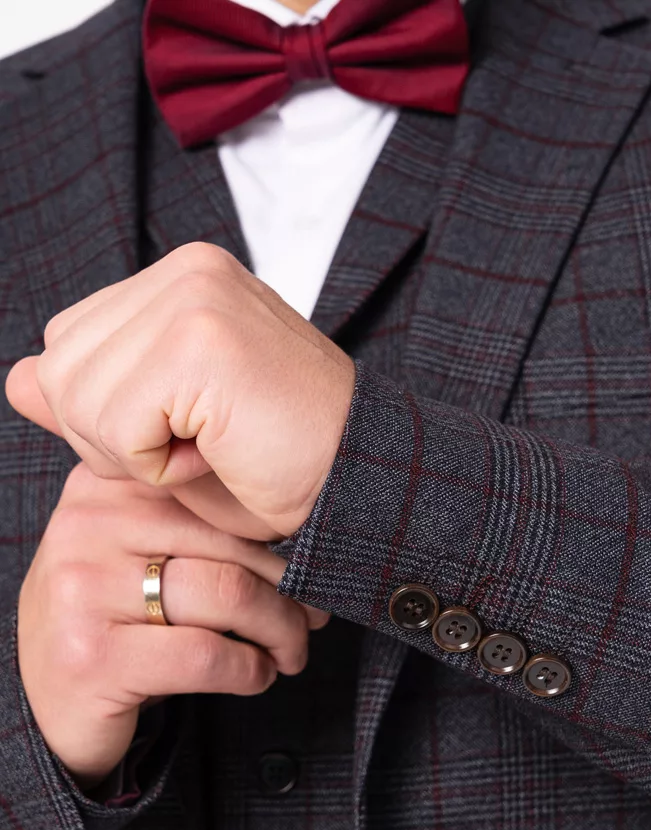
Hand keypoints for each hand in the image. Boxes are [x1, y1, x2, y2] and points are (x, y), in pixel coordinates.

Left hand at [5, 243, 355, 541]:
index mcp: (183, 280)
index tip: (193, 429)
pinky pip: (115, 424)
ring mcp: (194, 295)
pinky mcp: (199, 338)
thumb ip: (89, 398)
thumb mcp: (168, 432)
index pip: (71, 345)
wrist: (360, 483)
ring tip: (212, 446)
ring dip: (135, 452)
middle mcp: (186, 270)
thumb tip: (15, 380)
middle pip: (61, 365)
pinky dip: (158, 465)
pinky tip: (219, 453)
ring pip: (76, 394)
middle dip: (112, 434)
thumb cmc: (279, 464)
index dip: (112, 415)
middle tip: (201, 443)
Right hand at [17, 461, 329, 791]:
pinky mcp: (94, 657)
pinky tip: (257, 675)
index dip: (278, 534)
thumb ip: (187, 517)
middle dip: (291, 587)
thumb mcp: (135, 551)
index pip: (217, 494)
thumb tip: (301, 514)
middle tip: (315, 616)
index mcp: (102, 486)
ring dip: (281, 630)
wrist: (44, 706)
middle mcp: (85, 526)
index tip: (311, 562)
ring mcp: (83, 591)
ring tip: (292, 650)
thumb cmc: (113, 621)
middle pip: (231, 543)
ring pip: (228, 594)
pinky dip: (250, 669)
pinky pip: (206, 654)